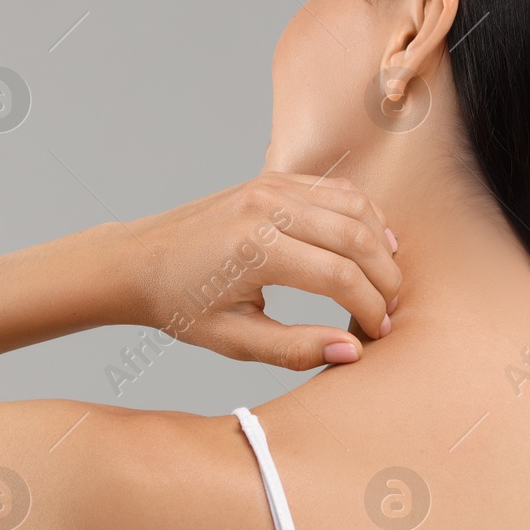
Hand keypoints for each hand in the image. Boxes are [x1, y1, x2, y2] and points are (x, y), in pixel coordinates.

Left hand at [124, 172, 400, 369]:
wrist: (139, 260)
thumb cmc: (180, 304)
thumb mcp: (233, 339)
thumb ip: (295, 349)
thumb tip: (352, 351)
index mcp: (257, 250)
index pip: (340, 279)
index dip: (370, 309)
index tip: (377, 334)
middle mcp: (267, 208)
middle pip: (356, 237)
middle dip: (385, 278)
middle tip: (390, 310)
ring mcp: (271, 186)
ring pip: (354, 206)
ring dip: (380, 243)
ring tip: (385, 282)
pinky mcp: (272, 178)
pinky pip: (335, 190)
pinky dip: (361, 215)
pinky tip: (368, 245)